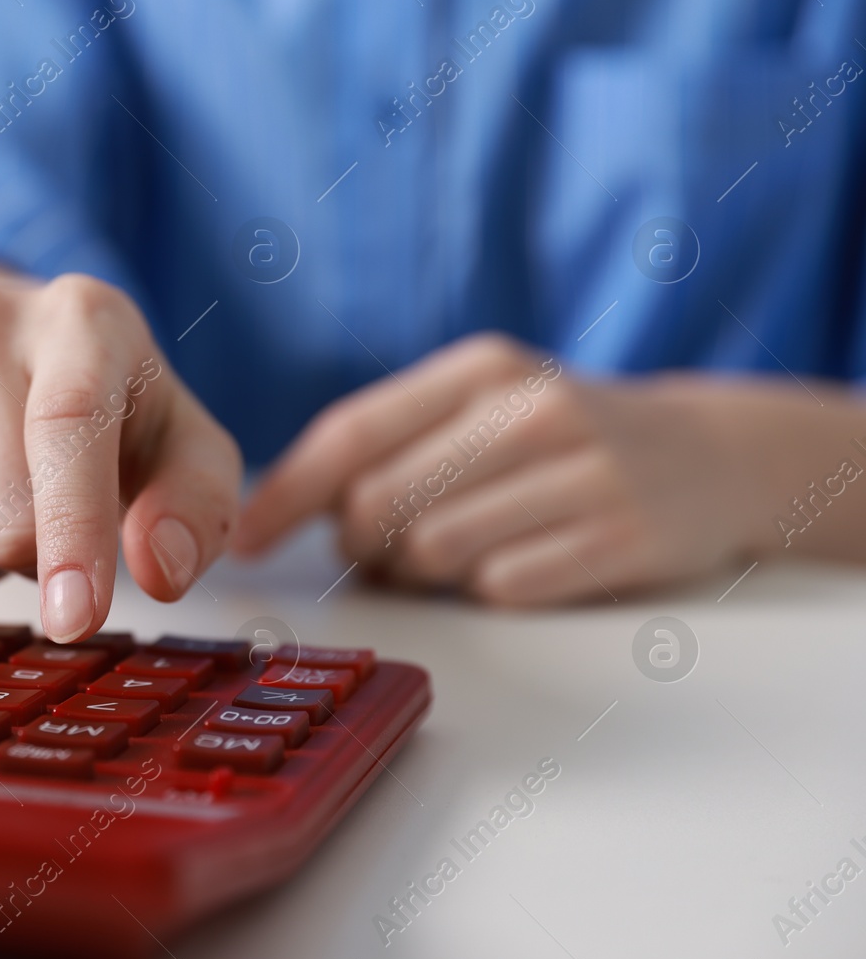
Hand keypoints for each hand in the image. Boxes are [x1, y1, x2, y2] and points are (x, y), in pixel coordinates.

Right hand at [0, 264, 240, 640]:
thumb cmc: (108, 416)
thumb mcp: (181, 445)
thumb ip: (196, 507)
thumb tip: (159, 572)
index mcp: (82, 317)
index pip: (66, 425)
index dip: (73, 533)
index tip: (78, 621)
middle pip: (3, 519)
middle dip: (35, 559)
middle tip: (47, 516)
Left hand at [231, 333, 853, 605]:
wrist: (714, 455)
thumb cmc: (561, 438)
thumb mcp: (485, 405)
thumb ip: (393, 442)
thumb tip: (282, 510)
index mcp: (481, 369)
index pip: (350, 432)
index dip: (285, 494)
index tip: (244, 540)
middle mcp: (530, 409)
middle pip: (378, 504)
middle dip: (360, 545)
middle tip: (382, 552)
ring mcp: (583, 472)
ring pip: (433, 552)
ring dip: (423, 573)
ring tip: (456, 555)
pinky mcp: (620, 537)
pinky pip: (502, 588)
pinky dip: (491, 590)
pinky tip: (519, 565)